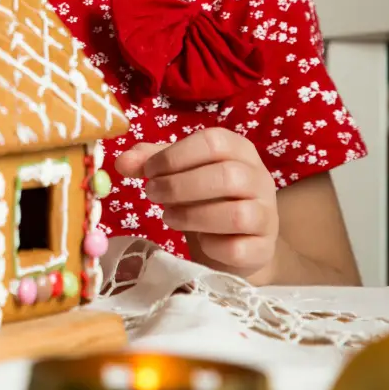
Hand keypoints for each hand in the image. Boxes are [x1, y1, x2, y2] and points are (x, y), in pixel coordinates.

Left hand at [116, 129, 279, 281]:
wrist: (236, 244)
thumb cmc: (205, 199)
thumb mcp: (179, 174)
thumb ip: (152, 163)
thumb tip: (121, 162)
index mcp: (239, 151)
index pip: (213, 141)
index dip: (175, 155)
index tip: (149, 171)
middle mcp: (260, 179)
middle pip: (226, 176)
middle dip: (179, 186)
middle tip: (152, 194)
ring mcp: (267, 215)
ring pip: (236, 214)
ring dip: (192, 216)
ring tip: (168, 216)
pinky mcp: (264, 248)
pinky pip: (238, 248)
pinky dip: (212, 246)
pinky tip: (199, 241)